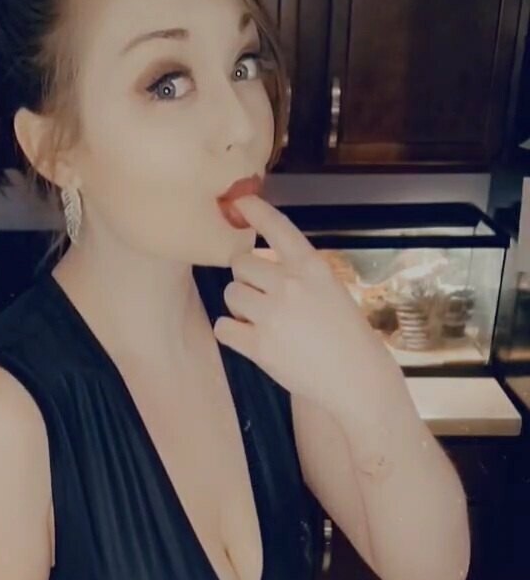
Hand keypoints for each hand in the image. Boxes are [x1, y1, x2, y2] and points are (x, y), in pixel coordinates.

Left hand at [216, 195, 385, 409]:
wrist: (356, 377)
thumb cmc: (346, 336)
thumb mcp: (331, 290)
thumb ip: (299, 275)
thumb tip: (261, 266)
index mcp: (312, 267)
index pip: (278, 228)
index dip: (255, 211)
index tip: (239, 202)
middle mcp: (290, 285)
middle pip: (240, 264)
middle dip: (246, 278)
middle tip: (262, 298)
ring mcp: (272, 315)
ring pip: (230, 293)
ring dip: (240, 306)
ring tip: (262, 322)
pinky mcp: (258, 346)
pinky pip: (223, 326)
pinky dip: (231, 332)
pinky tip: (249, 338)